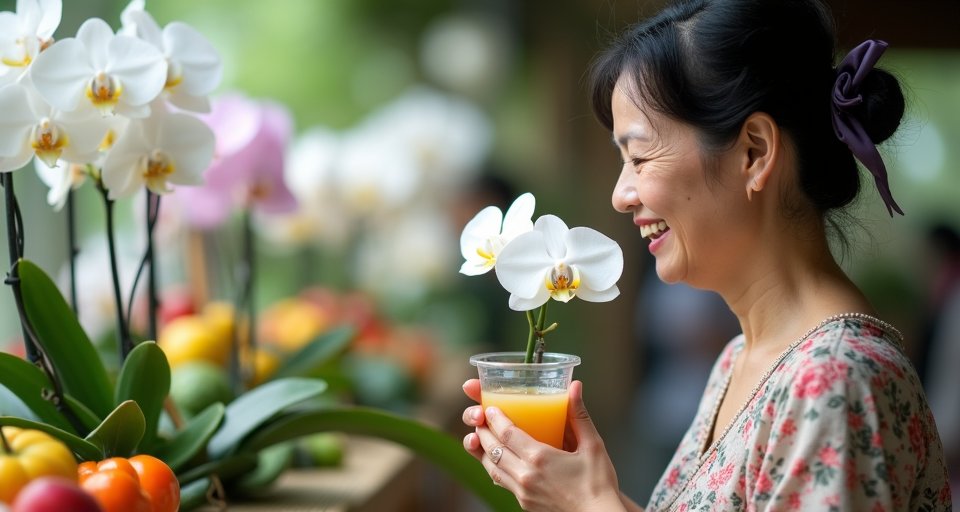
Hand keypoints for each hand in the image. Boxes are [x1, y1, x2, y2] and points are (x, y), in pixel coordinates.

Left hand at [461, 380, 625, 511]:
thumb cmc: (599, 484)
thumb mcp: (592, 445)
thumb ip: (579, 415)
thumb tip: (575, 386)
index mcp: (539, 458)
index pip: (507, 433)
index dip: (495, 418)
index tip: (490, 407)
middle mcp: (525, 475)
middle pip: (493, 449)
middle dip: (483, 431)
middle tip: (480, 418)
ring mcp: (522, 492)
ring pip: (492, 467)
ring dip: (484, 450)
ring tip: (481, 437)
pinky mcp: (524, 504)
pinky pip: (501, 482)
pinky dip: (494, 468)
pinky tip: (496, 461)